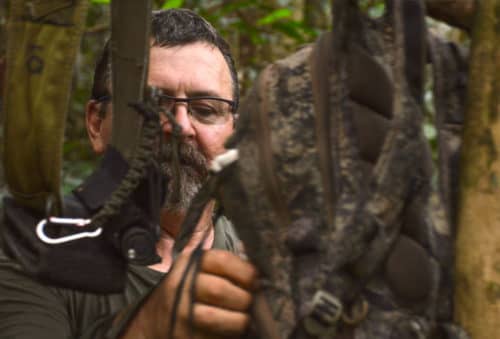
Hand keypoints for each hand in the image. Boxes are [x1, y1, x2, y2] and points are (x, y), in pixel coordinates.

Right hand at [124, 249, 257, 338]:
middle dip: (243, 299)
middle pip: (220, 290)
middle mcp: (180, 285)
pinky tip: (229, 331)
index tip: (255, 280)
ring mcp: (179, 313)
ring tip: (243, 320)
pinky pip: (213, 338)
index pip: (222, 261)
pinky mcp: (183, 336)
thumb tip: (258, 273)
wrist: (156, 320)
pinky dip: (228, 336)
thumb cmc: (190, 291)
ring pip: (216, 318)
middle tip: (249, 303)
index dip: (245, 271)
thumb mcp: (200, 270)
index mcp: (189, 263)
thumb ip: (226, 267)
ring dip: (238, 321)